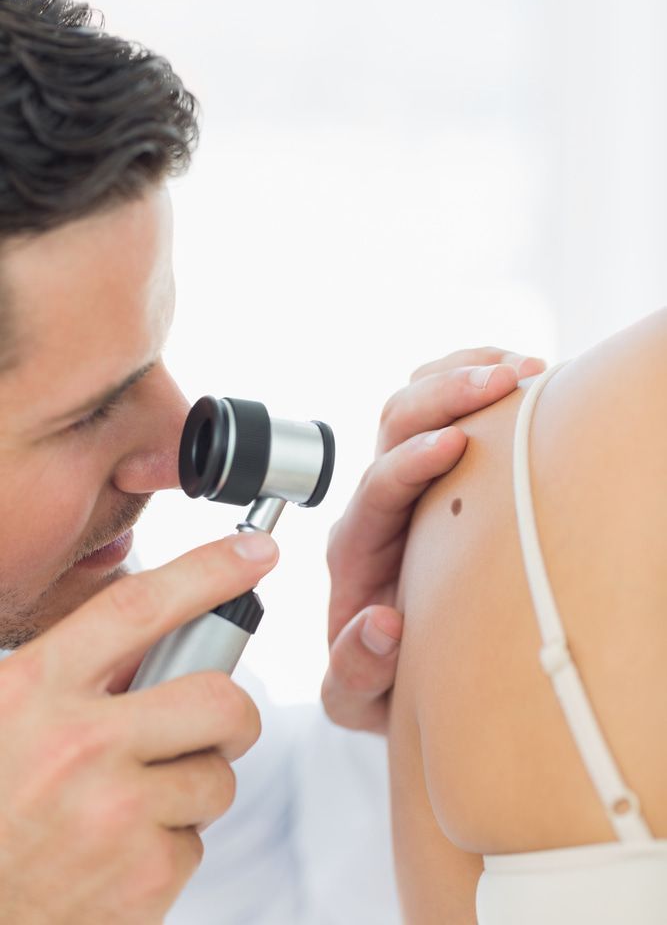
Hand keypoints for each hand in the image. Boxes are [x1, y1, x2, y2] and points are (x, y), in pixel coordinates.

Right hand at [0, 531, 277, 924]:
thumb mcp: (8, 715)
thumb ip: (76, 673)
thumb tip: (164, 635)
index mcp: (35, 691)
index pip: (139, 607)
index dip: (207, 572)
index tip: (256, 553)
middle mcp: (76, 746)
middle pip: (216, 699)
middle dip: (232, 714)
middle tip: (214, 727)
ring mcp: (113, 815)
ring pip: (216, 778)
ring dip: (191, 790)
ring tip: (130, 806)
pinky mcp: (142, 878)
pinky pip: (196, 843)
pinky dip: (169, 848)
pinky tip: (118, 856)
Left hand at [322, 348, 545, 732]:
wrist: (387, 660)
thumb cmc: (376, 677)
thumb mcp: (356, 697)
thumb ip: (355, 672)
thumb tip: (381, 623)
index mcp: (354, 548)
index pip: (375, 489)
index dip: (409, 463)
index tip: (455, 444)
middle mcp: (373, 502)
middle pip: (395, 424)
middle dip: (446, 395)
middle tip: (505, 380)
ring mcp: (399, 478)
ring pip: (415, 401)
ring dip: (463, 374)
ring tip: (521, 368)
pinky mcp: (426, 466)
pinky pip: (439, 403)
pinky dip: (472, 376)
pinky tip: (513, 374)